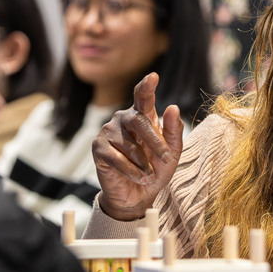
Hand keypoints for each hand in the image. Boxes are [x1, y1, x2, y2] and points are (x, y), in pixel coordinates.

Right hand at [93, 73, 182, 220]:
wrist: (138, 195)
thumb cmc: (156, 170)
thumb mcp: (171, 153)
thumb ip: (174, 131)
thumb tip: (173, 107)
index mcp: (142, 116)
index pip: (142, 96)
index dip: (146, 86)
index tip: (153, 77)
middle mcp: (123, 119)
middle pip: (139, 121)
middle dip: (155, 142)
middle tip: (167, 158)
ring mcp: (108, 132)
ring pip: (130, 145)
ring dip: (144, 164)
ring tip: (148, 174)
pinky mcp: (98, 148)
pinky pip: (118, 159)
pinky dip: (132, 171)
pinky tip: (139, 178)